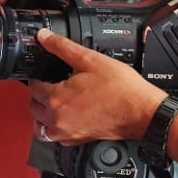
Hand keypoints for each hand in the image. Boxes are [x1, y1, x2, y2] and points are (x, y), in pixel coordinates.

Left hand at [28, 29, 165, 144]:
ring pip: (41, 126)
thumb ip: (63, 47)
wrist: (144, 113)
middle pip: (34, 106)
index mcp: (56, 99)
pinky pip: (55, 138)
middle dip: (37, 94)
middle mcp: (57, 119)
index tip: (42, 74)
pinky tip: (63, 118)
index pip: (33, 87)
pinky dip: (54, 129)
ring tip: (50, 103)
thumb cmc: (122, 90)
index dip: (37, 77)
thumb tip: (44, 37)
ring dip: (41, 114)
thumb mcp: (91, 60)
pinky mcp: (78, 140)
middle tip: (47, 85)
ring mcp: (67, 132)